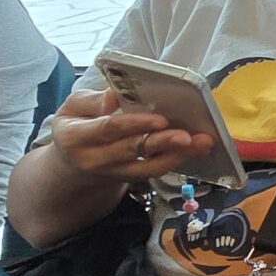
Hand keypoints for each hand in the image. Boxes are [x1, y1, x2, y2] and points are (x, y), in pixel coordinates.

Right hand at [50, 84, 212, 182]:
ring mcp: (114, 172)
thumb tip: (114, 96)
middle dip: (163, 143)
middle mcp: (95, 159)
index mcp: (76, 137)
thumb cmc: (76, 126)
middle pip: (133, 151)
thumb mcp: (72, 107)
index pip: (109, 129)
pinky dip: (177, 159)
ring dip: (178, 155)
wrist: (72, 166)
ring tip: (202, 142)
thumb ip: (91, 100)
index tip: (159, 119)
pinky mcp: (131, 178)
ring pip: (149, 167)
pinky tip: (196, 148)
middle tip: (188, 136)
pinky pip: (155, 171)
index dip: (134, 124)